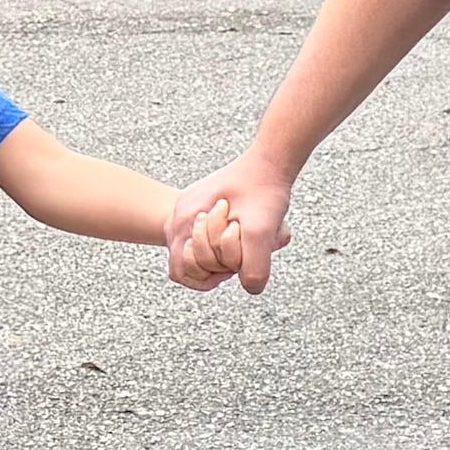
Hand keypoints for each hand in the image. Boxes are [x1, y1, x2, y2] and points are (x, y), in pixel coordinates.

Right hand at [170, 159, 292, 294]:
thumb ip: (254, 266)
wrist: (270, 162)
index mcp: (184, 220)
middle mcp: (179, 216)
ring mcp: (187, 212)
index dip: (208, 276)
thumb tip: (251, 287)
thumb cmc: (262, 189)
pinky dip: (227, 241)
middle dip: (220, 259)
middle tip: (242, 237)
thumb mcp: (262, 231)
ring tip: (245, 232)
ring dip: (225, 250)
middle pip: (192, 263)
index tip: (231, 264)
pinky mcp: (200, 209)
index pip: (181, 271)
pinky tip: (244, 230)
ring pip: (200, 252)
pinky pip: (206, 239)